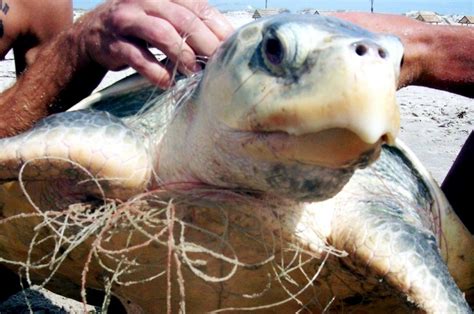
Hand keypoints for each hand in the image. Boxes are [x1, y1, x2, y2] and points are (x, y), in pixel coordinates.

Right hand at [76, 0, 233, 87]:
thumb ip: (190, 26)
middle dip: (205, 44)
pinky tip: (167, 82)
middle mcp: (146, 1)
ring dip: (182, 56)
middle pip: (183, 20)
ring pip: (161, 33)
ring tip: (194, 73)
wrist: (92, 35)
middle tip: (217, 64)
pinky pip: (138, 57)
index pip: (199, 7)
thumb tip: (224, 46)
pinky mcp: (113, 43)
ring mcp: (128, 20)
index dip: (217, 29)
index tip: (230, 49)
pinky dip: (156, 71)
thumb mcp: (165, 18)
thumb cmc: (139, 29)